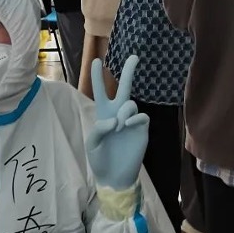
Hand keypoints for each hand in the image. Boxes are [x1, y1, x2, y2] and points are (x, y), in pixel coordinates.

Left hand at [85, 57, 148, 190]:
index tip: (96, 61)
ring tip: (119, 125)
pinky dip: (134, 118)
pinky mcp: (141, 130)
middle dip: (129, 72)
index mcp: (103, 114)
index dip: (97, 77)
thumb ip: (99, 129)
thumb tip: (114, 120)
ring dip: (124, 111)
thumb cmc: (99, 160)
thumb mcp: (92, 145)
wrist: (114, 176)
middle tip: (134, 56)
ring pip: (131, 103)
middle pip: (124, 88)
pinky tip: (127, 125)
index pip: (100, 92)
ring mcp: (131, 121)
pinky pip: (141, 116)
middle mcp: (118, 114)